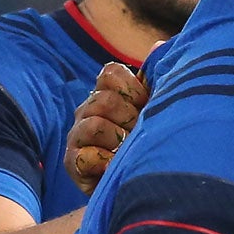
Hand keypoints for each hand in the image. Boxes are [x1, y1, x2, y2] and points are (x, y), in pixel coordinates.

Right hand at [66, 61, 148, 194]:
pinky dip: (106, 162)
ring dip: (119, 139)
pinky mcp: (73, 163)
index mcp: (109, 95)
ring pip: (94, 124)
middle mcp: (89, 112)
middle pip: (104, 99)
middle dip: (130, 117)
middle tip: (140, 134)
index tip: (147, 105)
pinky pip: (85, 155)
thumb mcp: (160, 110)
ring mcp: (78, 137)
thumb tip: (158, 45)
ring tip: (129, 151)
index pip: (110, 73)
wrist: (151, 188)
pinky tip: (116, 167)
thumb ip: (158, 79)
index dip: (133, 88)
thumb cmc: (155, 145)